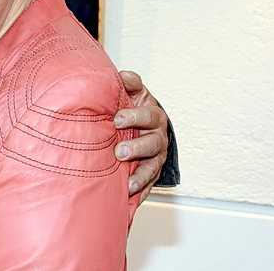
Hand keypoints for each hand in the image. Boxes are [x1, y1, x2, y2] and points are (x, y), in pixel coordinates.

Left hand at [113, 70, 168, 203]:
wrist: (144, 125)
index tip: (116, 119)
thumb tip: (121, 75)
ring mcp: (155, 156)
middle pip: (152, 143)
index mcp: (152, 115)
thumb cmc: (134, 107)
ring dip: (140, 175)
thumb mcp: (133, 92)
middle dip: (136, 148)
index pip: (146, 115)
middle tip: (119, 152)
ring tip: (127, 183)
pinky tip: (130, 198)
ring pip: (152, 166)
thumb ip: (128, 83)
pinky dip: (141, 192)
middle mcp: (157, 137)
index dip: (133, 117)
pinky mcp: (151, 173)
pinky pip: (149, 184)